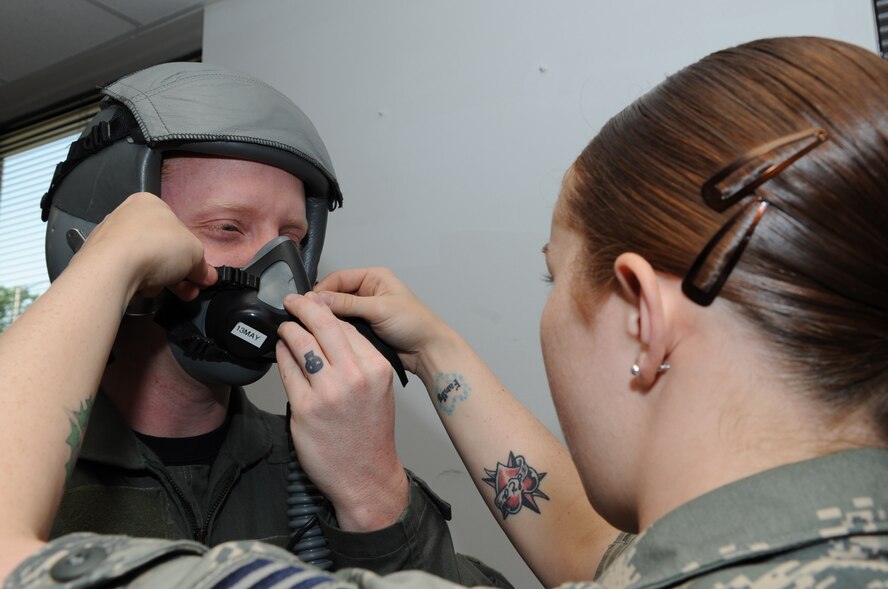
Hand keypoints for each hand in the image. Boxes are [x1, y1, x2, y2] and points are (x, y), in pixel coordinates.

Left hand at [73, 192, 216, 300]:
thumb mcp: (195, 253)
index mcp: (150, 203)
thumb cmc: (156, 247)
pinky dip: (137, 282)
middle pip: (162, 248)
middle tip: (188, 288)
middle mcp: (127, 215)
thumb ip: (203, 265)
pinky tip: (142, 289)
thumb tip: (207, 276)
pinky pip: (126, 272)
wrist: (112, 268)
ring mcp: (109, 236)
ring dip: (160, 279)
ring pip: (145, 262)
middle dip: (178, 272)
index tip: (198, 274)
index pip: (178, 230)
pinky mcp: (97, 259)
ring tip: (166, 291)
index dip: (192, 255)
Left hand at [276, 292, 408, 530]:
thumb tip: (329, 331)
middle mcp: (354, 376)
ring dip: (289, 330)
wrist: (366, 477)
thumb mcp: (378, 388)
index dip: (325, 311)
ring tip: (285, 328)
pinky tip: (282, 354)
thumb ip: (358, 359)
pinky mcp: (304, 408)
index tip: (313, 304)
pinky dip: (282, 357)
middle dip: (303, 306)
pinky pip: (287, 370)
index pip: (346, 326)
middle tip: (292, 301)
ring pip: (300, 343)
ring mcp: (327, 392)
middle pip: (322, 325)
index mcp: (376, 368)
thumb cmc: (370, 434)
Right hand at [314, 268, 455, 378]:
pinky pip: (344, 326)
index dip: (321, 290)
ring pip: (338, 312)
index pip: (339, 278)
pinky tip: (327, 337)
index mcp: (374, 278)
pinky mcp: (365, 328)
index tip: (305, 303)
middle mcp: (368, 291)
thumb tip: (318, 300)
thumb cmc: (414, 324)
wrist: (427, 350)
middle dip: (322, 306)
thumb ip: (348, 304)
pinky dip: (336, 331)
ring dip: (329, 320)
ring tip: (313, 328)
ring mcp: (365, 310)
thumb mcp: (379, 309)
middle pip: (335, 295)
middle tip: (305, 317)